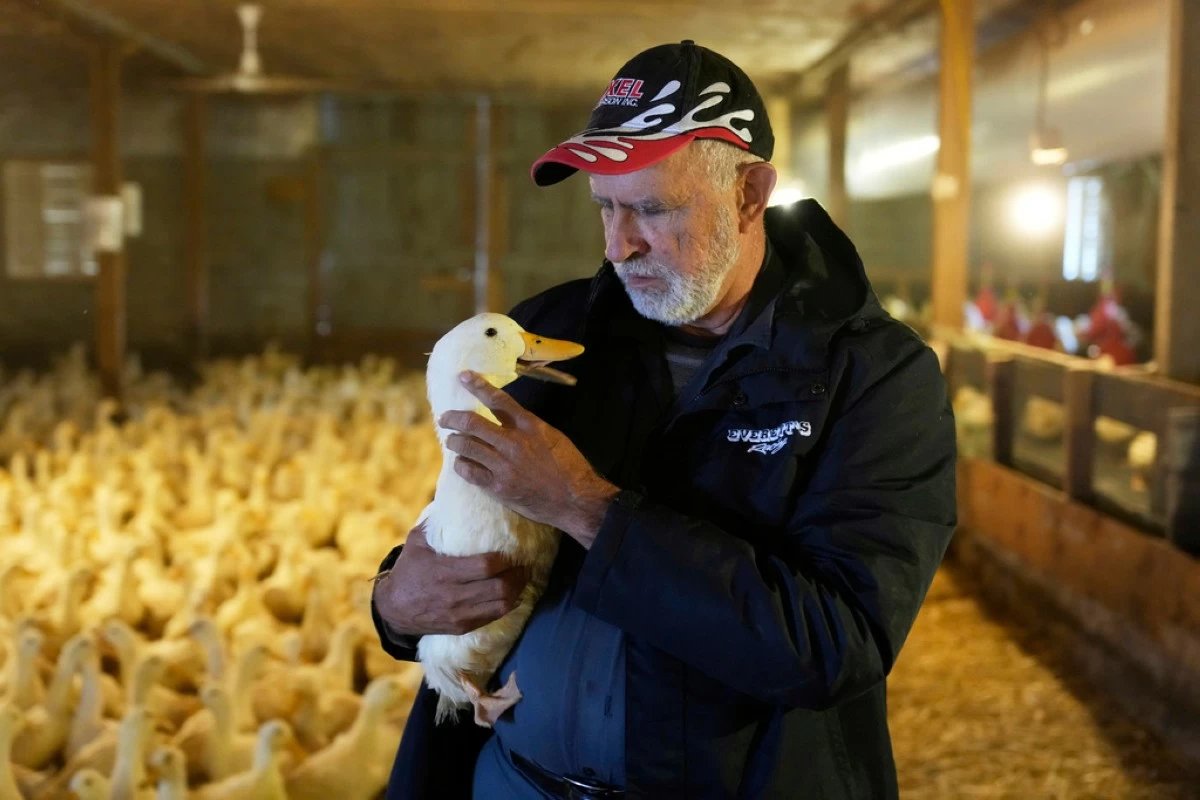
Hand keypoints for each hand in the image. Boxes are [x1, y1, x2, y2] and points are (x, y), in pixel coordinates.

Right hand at [373, 522, 530, 635]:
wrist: (393, 608)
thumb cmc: (409, 569)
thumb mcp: (417, 542)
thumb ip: (436, 522)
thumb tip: (455, 496)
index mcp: (444, 571)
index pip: (485, 566)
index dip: (504, 560)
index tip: (512, 551)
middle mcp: (454, 595)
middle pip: (499, 587)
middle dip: (517, 576)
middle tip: (524, 565)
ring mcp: (459, 613)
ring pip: (500, 605)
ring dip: (517, 591)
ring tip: (522, 579)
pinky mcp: (462, 626)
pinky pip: (493, 617)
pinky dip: (508, 605)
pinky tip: (514, 595)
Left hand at [439, 370, 619, 547]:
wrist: (575, 499)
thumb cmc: (568, 466)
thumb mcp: (552, 436)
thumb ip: (527, 427)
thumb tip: (506, 419)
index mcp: (529, 426)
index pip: (497, 399)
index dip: (478, 386)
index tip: (463, 377)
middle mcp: (513, 443)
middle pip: (472, 423)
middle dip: (453, 418)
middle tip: (445, 418)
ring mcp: (504, 466)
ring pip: (466, 446)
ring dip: (454, 441)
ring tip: (452, 440)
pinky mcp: (498, 487)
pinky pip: (469, 472)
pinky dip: (461, 464)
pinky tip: (461, 463)